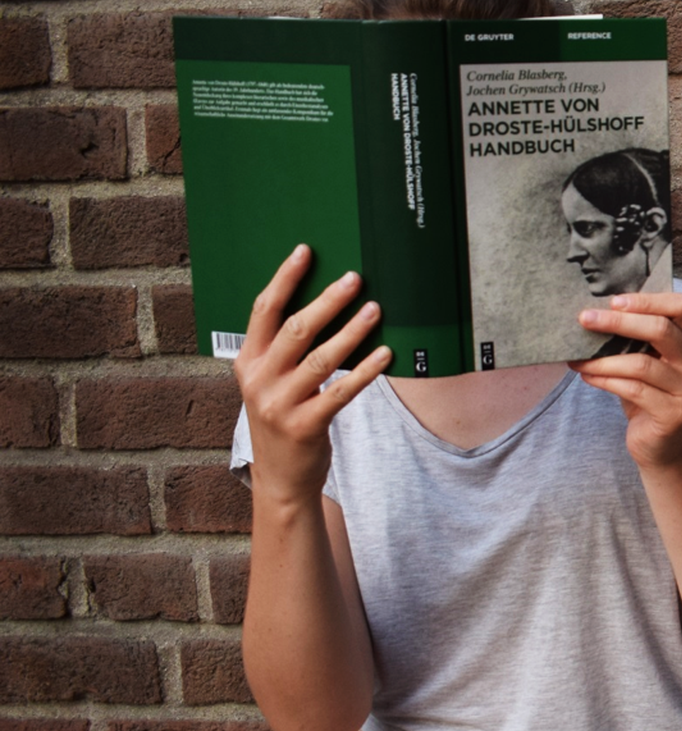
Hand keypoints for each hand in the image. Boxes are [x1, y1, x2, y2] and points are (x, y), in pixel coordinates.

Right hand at [231, 245, 390, 501]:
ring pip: (320, 358)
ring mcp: (279, 404)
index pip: (264, 311)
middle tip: (355, 277)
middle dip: (327, 300)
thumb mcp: (270, 382)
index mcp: (247, 361)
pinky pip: (340, 391)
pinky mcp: (305, 425)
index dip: (284, 279)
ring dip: (351, 331)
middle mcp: (259, 379)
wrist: (280, 479)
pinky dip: (365, 371)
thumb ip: (285, 349)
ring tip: (375, 309)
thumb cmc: (283, 418)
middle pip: (295, 329)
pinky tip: (385, 354)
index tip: (305, 251)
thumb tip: (324, 303)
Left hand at [570, 292, 681, 469]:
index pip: (680, 306)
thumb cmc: (648, 395)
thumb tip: (594, 312)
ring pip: (642, 363)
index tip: (612, 301)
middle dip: (618, 322)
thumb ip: (635, 338)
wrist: (661, 445)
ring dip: (603, 359)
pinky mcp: (674, 414)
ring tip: (578, 358)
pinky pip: (634, 390)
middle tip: (585, 319)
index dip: (647, 300)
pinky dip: (605, 380)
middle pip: (661, 330)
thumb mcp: (646, 361)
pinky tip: (588, 376)